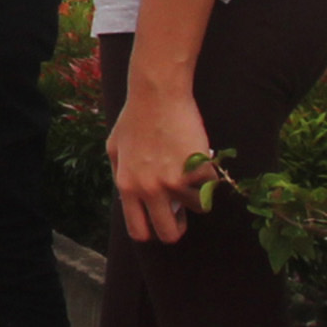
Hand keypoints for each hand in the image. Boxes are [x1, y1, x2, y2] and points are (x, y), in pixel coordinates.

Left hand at [106, 86, 218, 247]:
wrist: (157, 93)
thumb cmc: (135, 117)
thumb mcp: (114, 149)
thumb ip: (122, 176)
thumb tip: (130, 200)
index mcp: (127, 187)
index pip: (139, 231)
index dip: (152, 232)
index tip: (160, 222)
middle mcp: (149, 189)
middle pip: (169, 233)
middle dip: (178, 228)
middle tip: (182, 212)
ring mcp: (175, 181)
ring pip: (197, 209)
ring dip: (197, 195)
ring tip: (191, 174)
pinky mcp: (197, 169)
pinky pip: (212, 186)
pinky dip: (211, 176)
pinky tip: (201, 159)